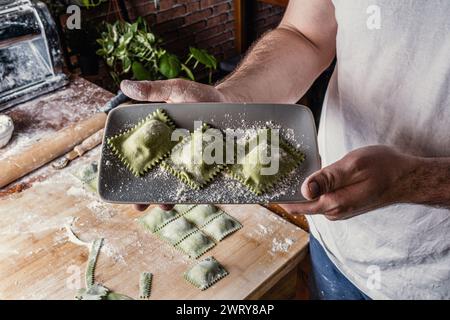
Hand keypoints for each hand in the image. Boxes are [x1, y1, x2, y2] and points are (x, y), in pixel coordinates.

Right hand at [120, 79, 230, 211]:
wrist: (233, 104)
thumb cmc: (202, 97)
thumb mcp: (178, 90)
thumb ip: (155, 91)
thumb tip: (125, 85)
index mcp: (159, 137)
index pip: (140, 156)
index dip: (129, 171)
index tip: (120, 183)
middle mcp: (171, 153)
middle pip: (154, 177)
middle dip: (145, 194)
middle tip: (139, 206)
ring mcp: (190, 163)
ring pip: (174, 185)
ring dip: (166, 199)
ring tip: (165, 205)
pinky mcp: (209, 168)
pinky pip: (199, 186)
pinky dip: (195, 195)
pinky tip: (193, 201)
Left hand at [280, 145, 418, 219]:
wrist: (406, 177)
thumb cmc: (383, 167)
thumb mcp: (354, 166)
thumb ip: (328, 178)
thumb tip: (304, 190)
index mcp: (333, 203)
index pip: (296, 206)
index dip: (277, 197)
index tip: (260, 187)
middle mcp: (333, 211)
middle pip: (299, 203)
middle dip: (285, 189)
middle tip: (268, 170)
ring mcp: (337, 209)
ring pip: (309, 199)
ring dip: (297, 186)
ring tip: (282, 169)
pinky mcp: (341, 203)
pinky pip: (319, 196)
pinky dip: (310, 186)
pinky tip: (305, 172)